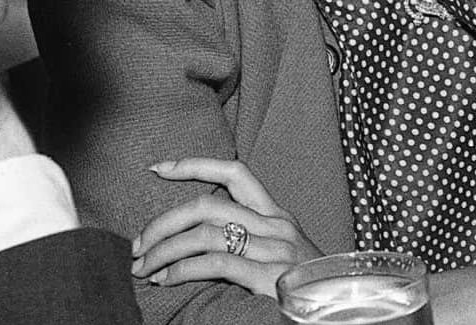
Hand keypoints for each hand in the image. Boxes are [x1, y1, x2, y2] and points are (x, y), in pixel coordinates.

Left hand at [131, 157, 320, 297]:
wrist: (338, 311)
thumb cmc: (303, 288)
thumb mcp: (279, 256)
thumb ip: (248, 242)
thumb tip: (193, 240)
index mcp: (277, 216)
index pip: (235, 173)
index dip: (194, 165)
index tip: (158, 169)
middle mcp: (277, 226)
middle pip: (207, 205)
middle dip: (162, 223)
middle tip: (137, 245)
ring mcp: (275, 250)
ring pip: (204, 234)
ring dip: (163, 251)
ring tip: (144, 269)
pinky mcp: (270, 276)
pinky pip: (215, 263)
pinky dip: (182, 270)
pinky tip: (166, 280)